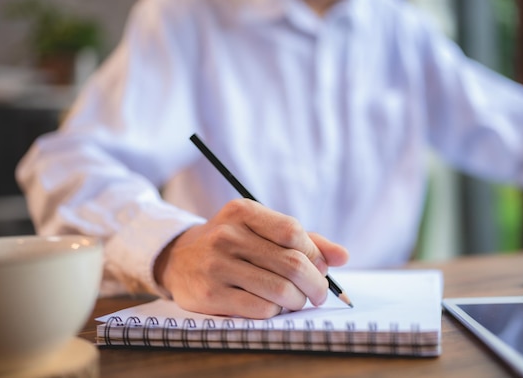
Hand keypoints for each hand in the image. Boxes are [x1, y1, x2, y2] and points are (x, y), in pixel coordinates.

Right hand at [154, 199, 348, 318]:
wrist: (179, 258)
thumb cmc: (233, 243)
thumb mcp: (262, 229)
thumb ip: (305, 240)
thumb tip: (342, 257)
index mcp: (243, 211)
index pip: (293, 231)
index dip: (315, 254)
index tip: (321, 268)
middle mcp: (227, 235)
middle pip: (292, 263)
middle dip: (316, 284)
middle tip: (319, 293)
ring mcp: (216, 265)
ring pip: (279, 290)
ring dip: (298, 301)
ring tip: (297, 300)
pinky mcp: (210, 294)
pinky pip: (260, 309)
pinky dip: (275, 312)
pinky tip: (273, 307)